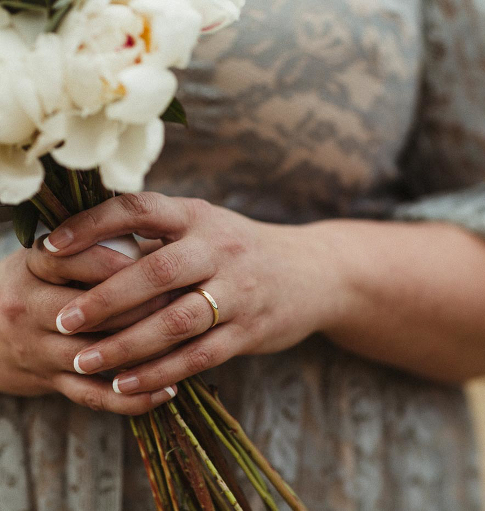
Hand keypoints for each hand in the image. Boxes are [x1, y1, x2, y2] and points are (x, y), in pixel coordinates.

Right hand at [0, 245, 177, 412]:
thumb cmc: (43, 280)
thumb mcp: (56, 252)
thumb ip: (98, 241)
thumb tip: (160, 233)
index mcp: (33, 267)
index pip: (72, 261)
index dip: (117, 263)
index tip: (158, 260)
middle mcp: (28, 307)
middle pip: (87, 312)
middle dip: (140, 307)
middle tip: (183, 301)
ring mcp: (38, 349)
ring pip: (94, 355)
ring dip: (142, 353)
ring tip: (185, 344)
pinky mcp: (50, 382)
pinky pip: (93, 396)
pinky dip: (133, 398)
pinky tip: (168, 390)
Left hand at [44, 192, 341, 394]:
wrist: (313, 273)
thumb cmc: (242, 250)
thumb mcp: (206, 227)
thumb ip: (155, 237)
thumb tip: (81, 248)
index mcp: (199, 216)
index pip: (140, 209)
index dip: (92, 225)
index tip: (51, 247)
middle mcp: (220, 249)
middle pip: (157, 272)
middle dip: (104, 299)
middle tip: (63, 321)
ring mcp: (239, 291)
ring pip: (177, 321)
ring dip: (127, 345)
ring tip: (86, 362)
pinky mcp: (250, 329)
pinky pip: (200, 355)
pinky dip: (161, 372)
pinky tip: (128, 383)